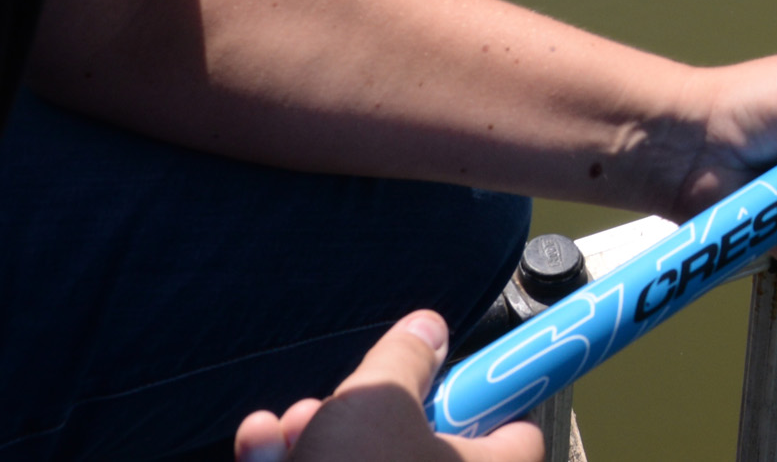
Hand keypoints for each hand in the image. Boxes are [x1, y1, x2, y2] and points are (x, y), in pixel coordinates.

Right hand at [234, 311, 539, 461]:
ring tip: (289, 430)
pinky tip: (261, 449)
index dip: (476, 395)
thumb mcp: (377, 398)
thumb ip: (406, 357)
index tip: (441, 378)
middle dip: (361, 415)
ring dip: (315, 440)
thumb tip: (431, 327)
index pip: (515, 428)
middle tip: (329, 406)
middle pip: (421, 444)